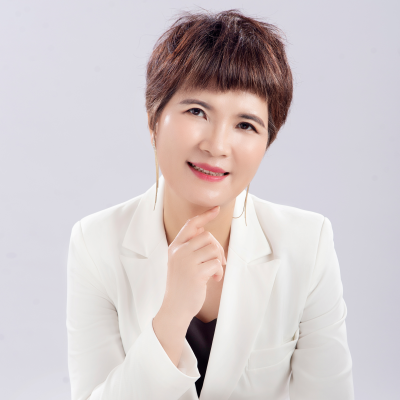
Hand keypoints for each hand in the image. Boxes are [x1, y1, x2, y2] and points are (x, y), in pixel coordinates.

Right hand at [161, 206, 225, 322]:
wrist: (175, 307)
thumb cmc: (182, 284)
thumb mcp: (181, 262)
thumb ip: (190, 248)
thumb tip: (206, 233)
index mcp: (175, 246)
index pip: (191, 225)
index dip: (205, 216)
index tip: (216, 209)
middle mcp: (179, 251)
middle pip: (207, 236)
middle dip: (217, 248)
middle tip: (217, 261)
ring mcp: (186, 261)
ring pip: (214, 249)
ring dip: (219, 261)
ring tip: (214, 271)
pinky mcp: (196, 273)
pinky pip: (217, 263)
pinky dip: (219, 271)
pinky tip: (214, 279)